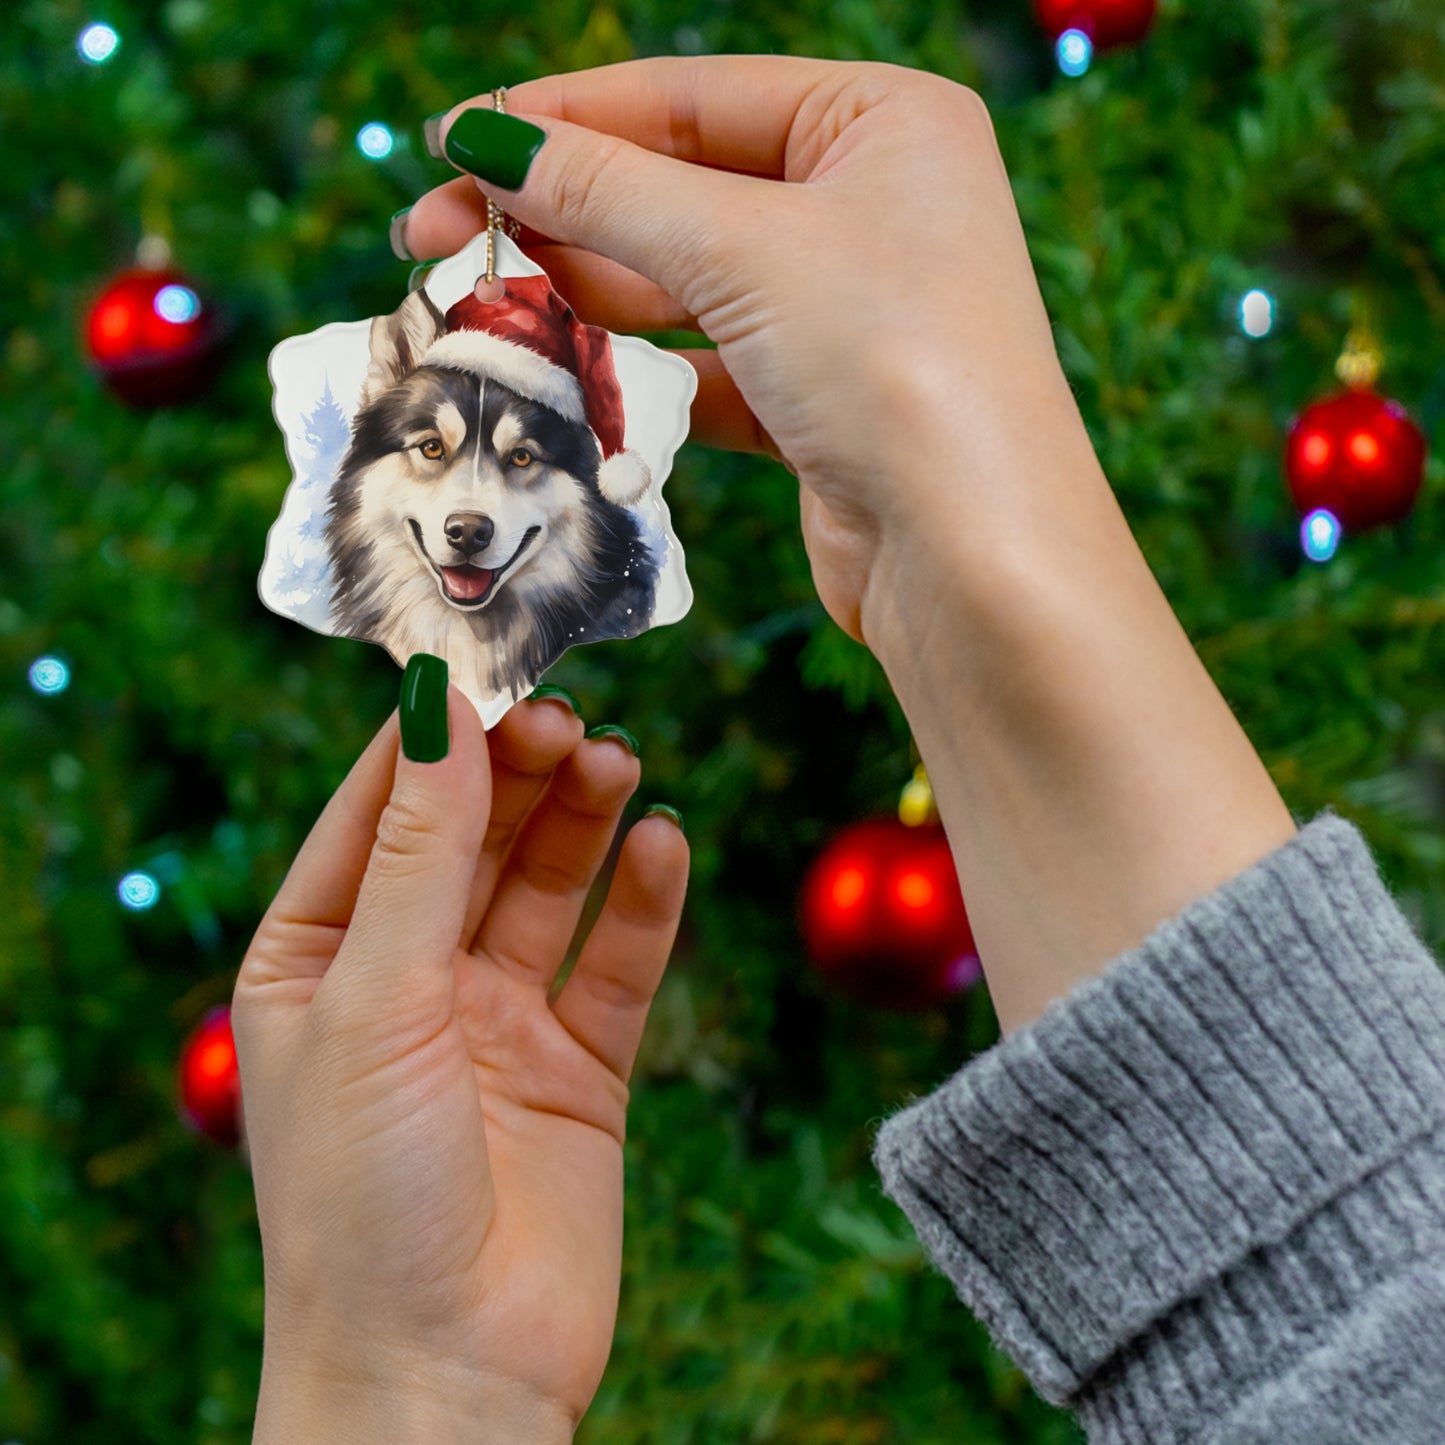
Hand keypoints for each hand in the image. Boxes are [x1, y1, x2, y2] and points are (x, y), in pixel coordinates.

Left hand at [233, 691, 687, 1441]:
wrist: (445, 1378)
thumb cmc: (362, 1200)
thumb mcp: (373, 1000)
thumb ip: (417, 853)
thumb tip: (436, 709)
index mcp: (317, 959)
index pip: (377, 812)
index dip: (432, 739)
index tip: (488, 668)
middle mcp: (408, 980)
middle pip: (473, 838)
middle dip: (519, 773)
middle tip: (570, 718)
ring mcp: (497, 1023)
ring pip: (549, 886)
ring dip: (584, 820)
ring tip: (621, 761)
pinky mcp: (579, 1068)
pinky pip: (617, 963)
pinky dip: (644, 902)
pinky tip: (665, 843)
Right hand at [403, 57, 1093, 647]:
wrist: (973, 558)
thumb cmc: (896, 367)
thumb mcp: (744, 249)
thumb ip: (609, 190)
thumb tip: (487, 141)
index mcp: (882, 122)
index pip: (689, 97)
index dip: (562, 119)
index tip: (454, 143)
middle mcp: (871, 205)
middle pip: (678, 188)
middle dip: (557, 213)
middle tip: (431, 236)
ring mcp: (846, 308)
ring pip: (684, 282)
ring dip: (584, 293)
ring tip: (478, 302)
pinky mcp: (820, 401)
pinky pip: (706, 365)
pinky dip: (638, 373)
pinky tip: (564, 376)